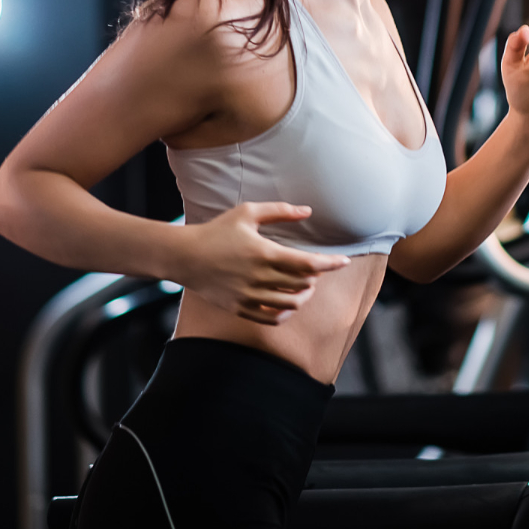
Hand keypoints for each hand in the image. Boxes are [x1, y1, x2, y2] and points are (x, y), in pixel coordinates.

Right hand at [170, 202, 349, 325]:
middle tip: (315, 269)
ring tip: (305, 286)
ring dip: (304, 296)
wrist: (185, 256)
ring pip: (290, 304)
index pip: (307, 263)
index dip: (330, 263)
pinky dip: (286, 312)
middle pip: (303, 285)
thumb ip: (280, 211)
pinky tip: (288, 303)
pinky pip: (271, 318)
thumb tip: (308, 211)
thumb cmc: (217, 231)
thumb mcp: (247, 213)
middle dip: (316, 278)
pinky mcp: (240, 307)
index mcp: (264, 253)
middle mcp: (259, 277)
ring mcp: (249, 295)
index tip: (344, 261)